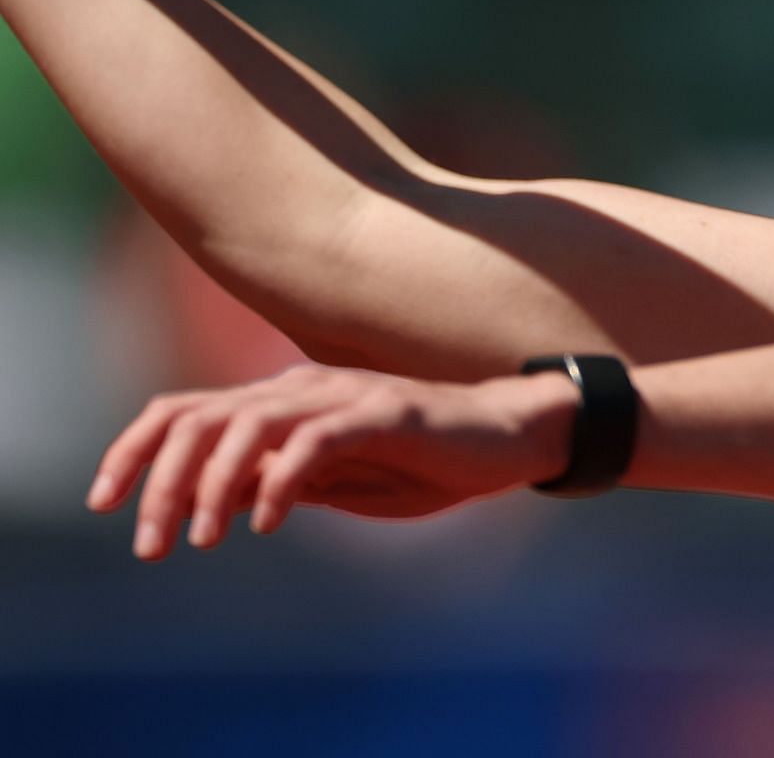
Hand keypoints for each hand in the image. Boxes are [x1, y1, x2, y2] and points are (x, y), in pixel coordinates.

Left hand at [86, 363, 576, 560]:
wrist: (510, 436)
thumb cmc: (428, 460)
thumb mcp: (343, 480)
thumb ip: (285, 480)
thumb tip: (224, 499)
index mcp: (288, 400)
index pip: (188, 411)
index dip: (135, 451)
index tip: (107, 503)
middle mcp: (305, 386)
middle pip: (202, 416)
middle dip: (161, 480)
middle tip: (151, 543)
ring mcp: (345, 395)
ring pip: (249, 424)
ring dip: (214, 483)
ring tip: (204, 537)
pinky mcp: (386, 412)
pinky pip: (315, 440)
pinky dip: (281, 480)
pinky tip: (267, 520)